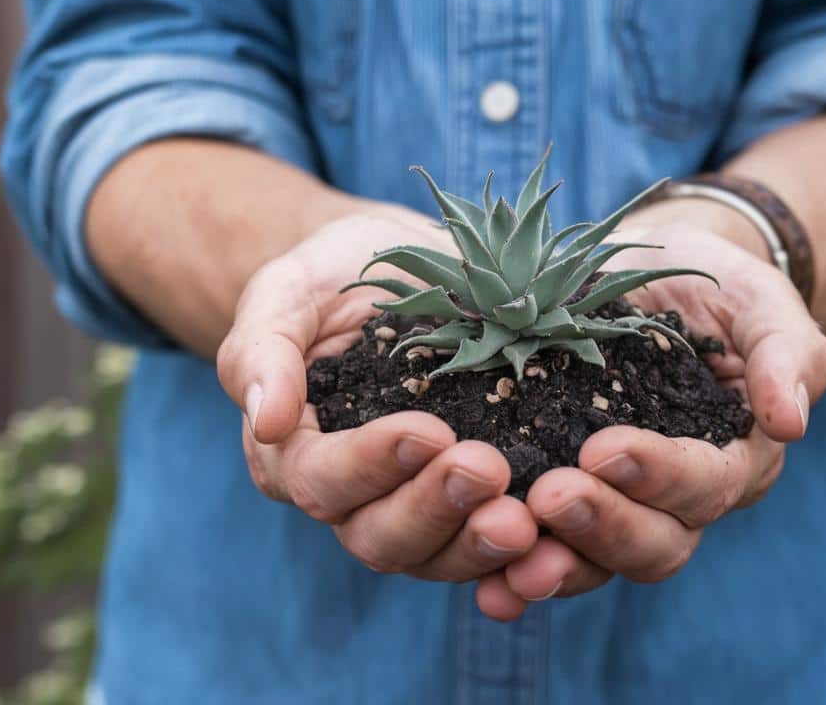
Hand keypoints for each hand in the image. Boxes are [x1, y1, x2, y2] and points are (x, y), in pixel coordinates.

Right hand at [216, 207, 537, 585]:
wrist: (405, 266)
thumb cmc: (330, 277)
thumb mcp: (287, 294)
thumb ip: (263, 352)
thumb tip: (268, 421)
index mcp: (297, 455)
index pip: (321, 480)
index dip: (370, 465)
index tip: (426, 431)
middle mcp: (357, 497)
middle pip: (381, 536)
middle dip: (435, 510)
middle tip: (488, 471)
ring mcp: (420, 504)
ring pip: (441, 556)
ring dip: (483, 545)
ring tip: (531, 519)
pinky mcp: (478, 501)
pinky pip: (496, 545)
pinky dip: (528, 558)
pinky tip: (562, 547)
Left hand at [479, 203, 825, 610]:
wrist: (646, 275)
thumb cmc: (714, 286)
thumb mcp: (758, 300)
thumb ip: (785, 354)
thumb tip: (790, 423)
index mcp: (734, 459)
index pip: (706, 485)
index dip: (659, 475)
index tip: (603, 449)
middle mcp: (678, 501)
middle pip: (654, 543)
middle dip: (601, 526)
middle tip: (548, 497)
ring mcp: (616, 507)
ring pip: (596, 562)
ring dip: (553, 565)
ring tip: (506, 553)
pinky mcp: (560, 498)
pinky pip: (542, 550)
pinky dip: (511, 573)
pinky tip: (484, 589)